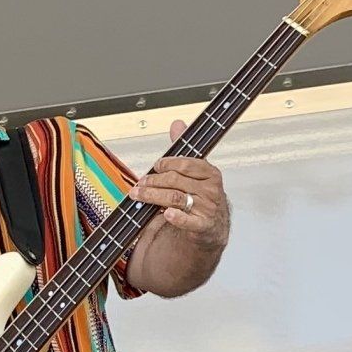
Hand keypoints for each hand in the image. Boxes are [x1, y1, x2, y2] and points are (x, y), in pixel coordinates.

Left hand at [134, 118, 229, 253]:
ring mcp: (207, 208)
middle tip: (140, 183)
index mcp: (210, 173)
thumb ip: (183, 150)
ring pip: (175, 198)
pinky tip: (165, 214)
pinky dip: (176, 217)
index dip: (167, 164)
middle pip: (176, 181)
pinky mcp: (203, 226)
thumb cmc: (201, 197)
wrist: (212, 226)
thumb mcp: (194, 172)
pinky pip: (188, 220)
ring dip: (153, 196)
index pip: (185, 164)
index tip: (155, 166)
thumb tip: (177, 124)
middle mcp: (210, 190)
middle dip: (154, 181)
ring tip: (139, 195)